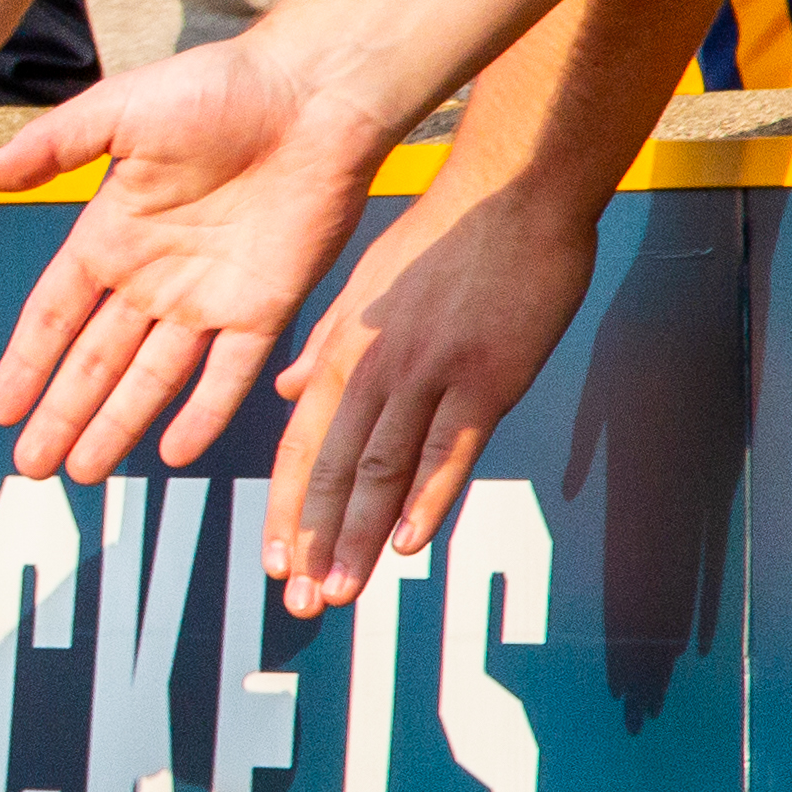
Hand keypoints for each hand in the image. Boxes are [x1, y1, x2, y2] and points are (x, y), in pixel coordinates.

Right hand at [0, 33, 395, 483]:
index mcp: (111, 233)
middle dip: (61, 413)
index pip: (56, 314)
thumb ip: (49, 147)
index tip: (0, 408)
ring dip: (115, 425)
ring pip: (150, 379)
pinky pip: (228, 373)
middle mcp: (153, 276)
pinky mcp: (265, 305)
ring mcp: (208, 297)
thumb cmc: (218, 89)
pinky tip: (173, 454)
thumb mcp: (118, 111)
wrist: (313, 94)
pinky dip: (203, 415)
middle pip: (95, 362)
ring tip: (83, 472)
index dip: (28, 362)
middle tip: (30, 466)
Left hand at [257, 171, 595, 611]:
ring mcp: (432, 372)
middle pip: (335, 467)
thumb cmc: (445, 235)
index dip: (289, 508)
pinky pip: (451, 446)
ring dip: (360, 536)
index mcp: (346, 348)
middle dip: (316, 540)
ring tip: (342, 590)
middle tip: (301, 602)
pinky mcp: (488, 375)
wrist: (513, 190)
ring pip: (383, 468)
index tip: (278, 562)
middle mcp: (378, 366)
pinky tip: (408, 542)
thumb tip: (288, 387)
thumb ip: (326, 344)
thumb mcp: (365, 286)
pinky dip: (427, 497)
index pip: (303, 443)